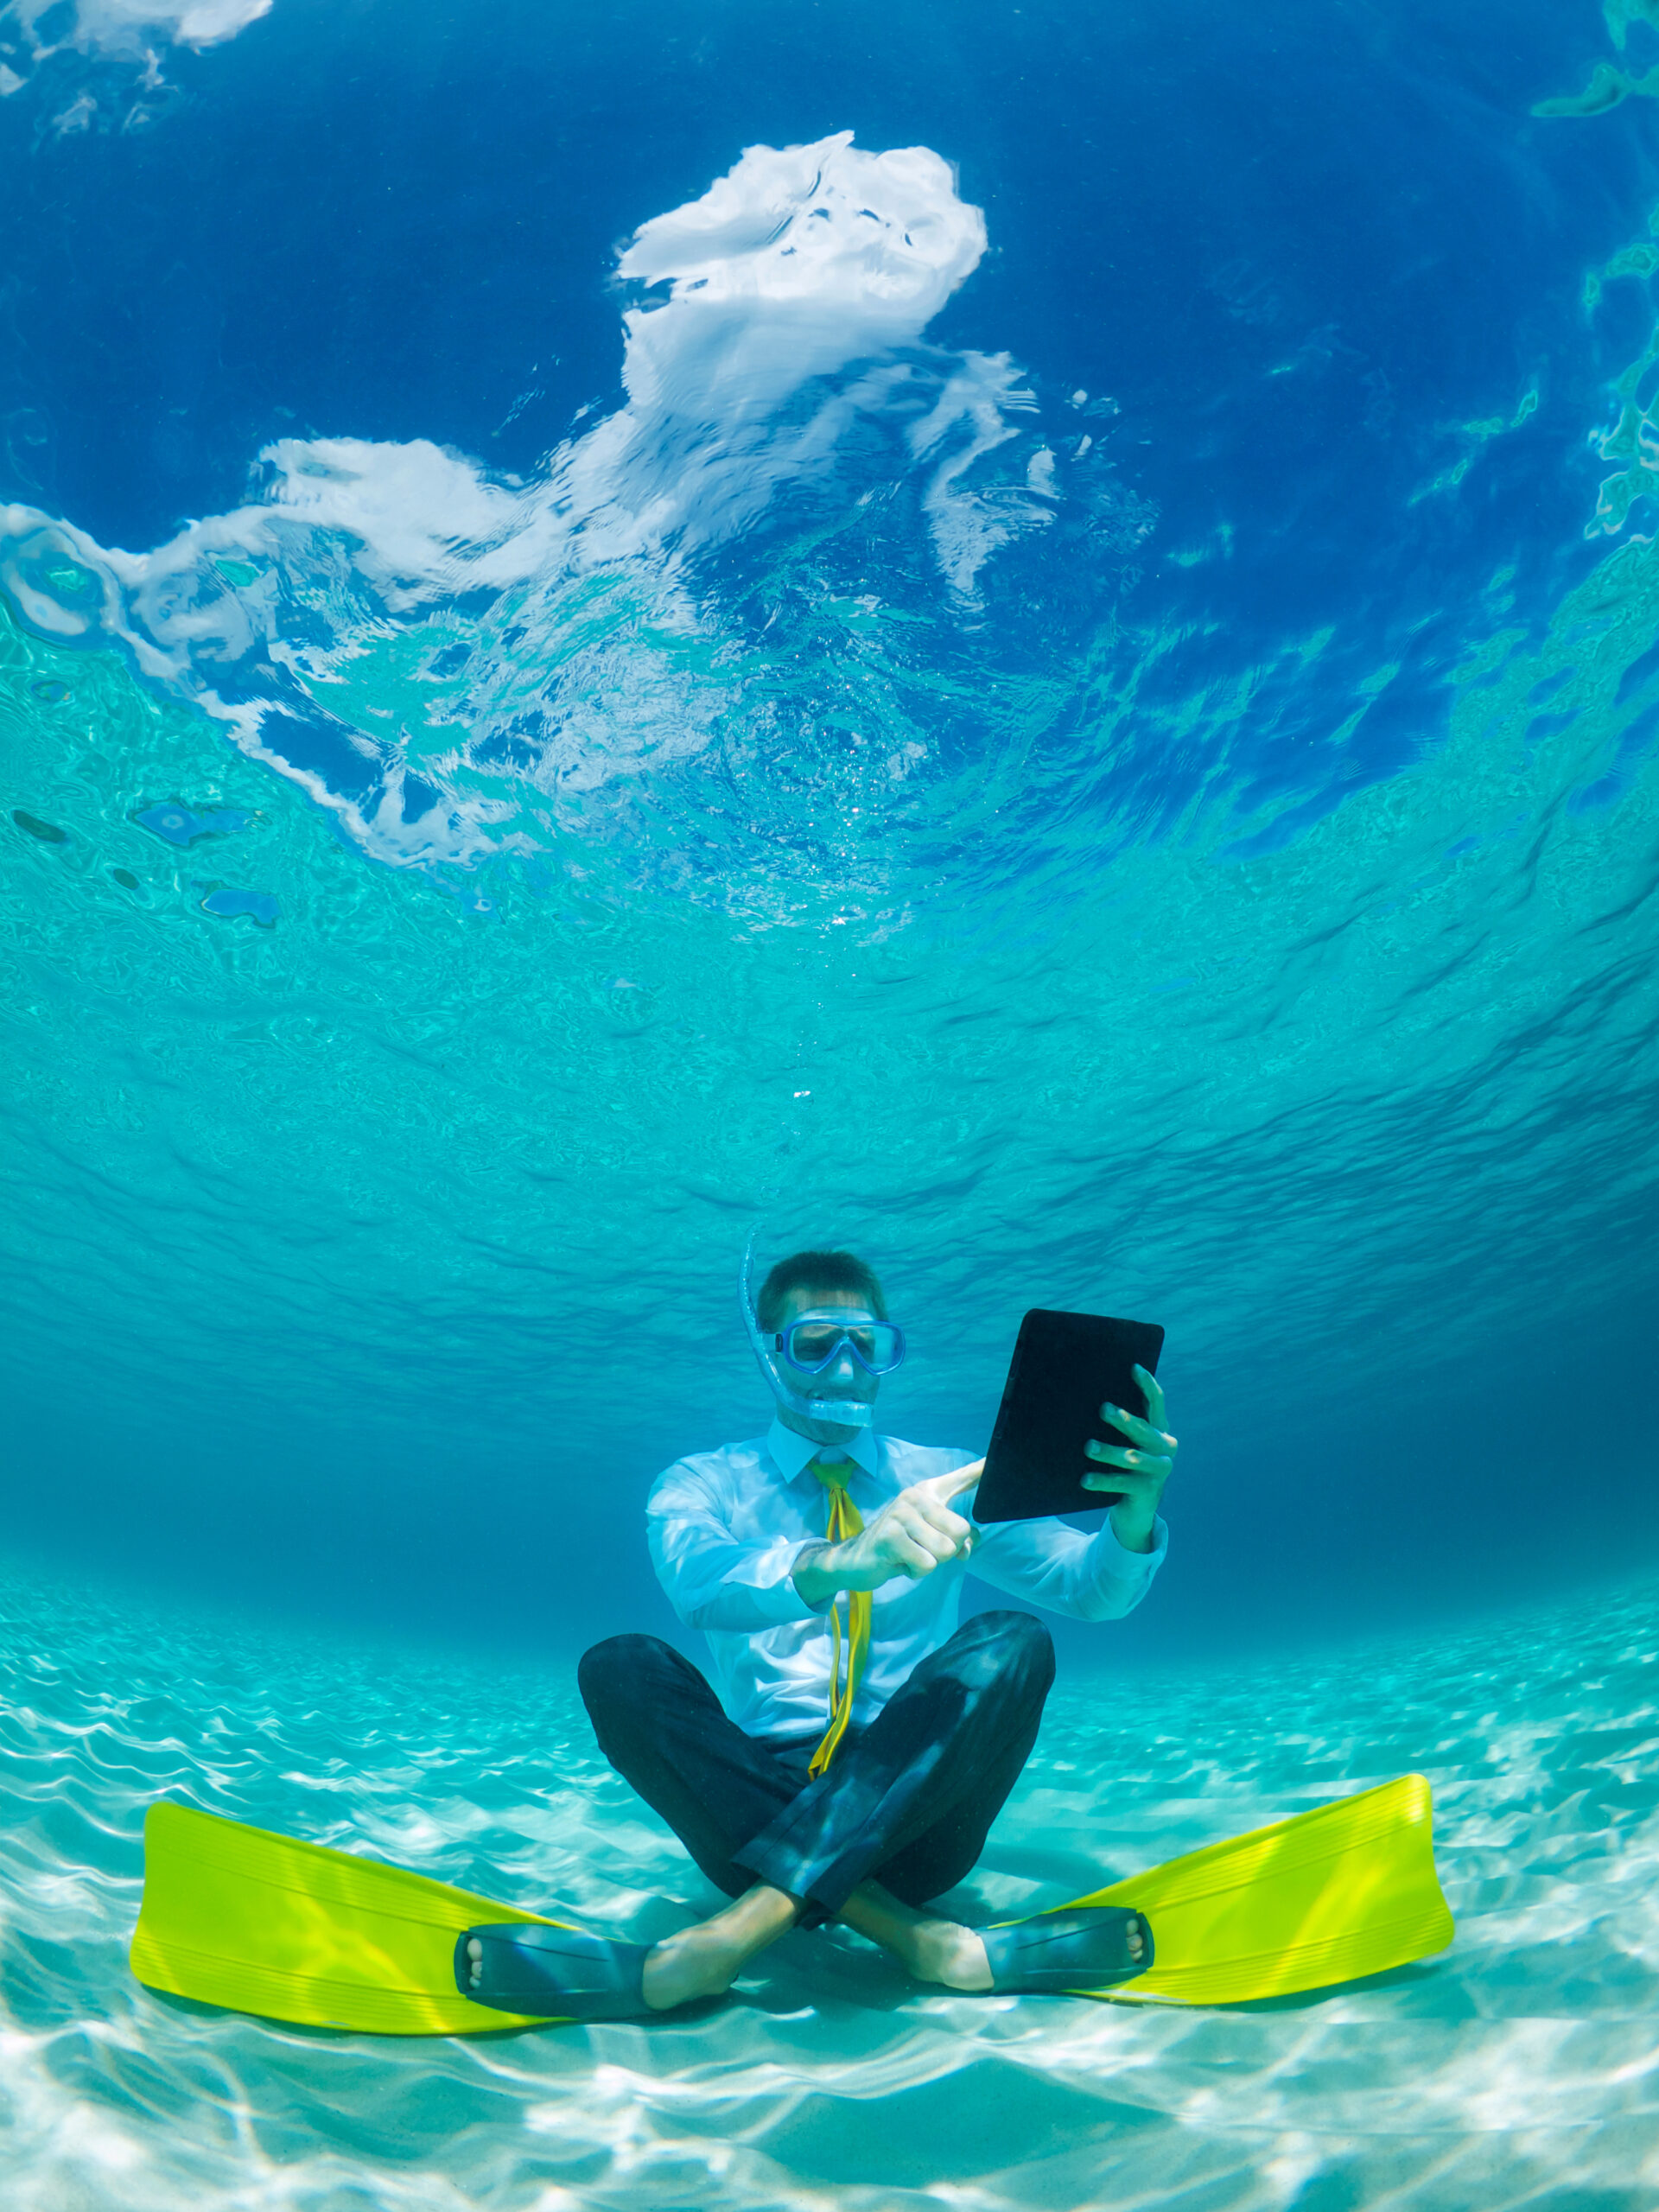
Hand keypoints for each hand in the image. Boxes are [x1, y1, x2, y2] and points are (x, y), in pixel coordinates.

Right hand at [792, 1460, 982, 1604]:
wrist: (857, 1559)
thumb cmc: (900, 1546)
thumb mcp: (930, 1536)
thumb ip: (956, 1536)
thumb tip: (972, 1544)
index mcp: (928, 1491)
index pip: (962, 1477)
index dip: (983, 1469)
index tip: (997, 1459)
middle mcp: (915, 1496)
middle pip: (961, 1531)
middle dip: (949, 1551)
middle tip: (925, 1550)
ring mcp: (901, 1514)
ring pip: (945, 1551)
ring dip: (930, 1563)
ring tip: (911, 1555)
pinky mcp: (890, 1537)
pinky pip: (927, 1564)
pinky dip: (916, 1572)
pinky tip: (900, 1563)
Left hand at [1083, 1365, 1175, 1554]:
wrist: (1137, 1506)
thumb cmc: (1127, 1463)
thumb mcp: (1128, 1440)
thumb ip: (1122, 1422)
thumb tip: (1093, 1395)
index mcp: (1161, 1430)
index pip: (1157, 1403)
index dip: (1147, 1385)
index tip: (1133, 1367)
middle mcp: (1165, 1448)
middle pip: (1144, 1430)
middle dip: (1125, 1420)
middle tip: (1103, 1409)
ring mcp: (1158, 1471)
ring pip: (1133, 1458)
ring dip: (1110, 1452)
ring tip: (1088, 1447)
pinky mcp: (1147, 1491)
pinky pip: (1122, 1484)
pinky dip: (1102, 1481)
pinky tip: (1084, 1479)